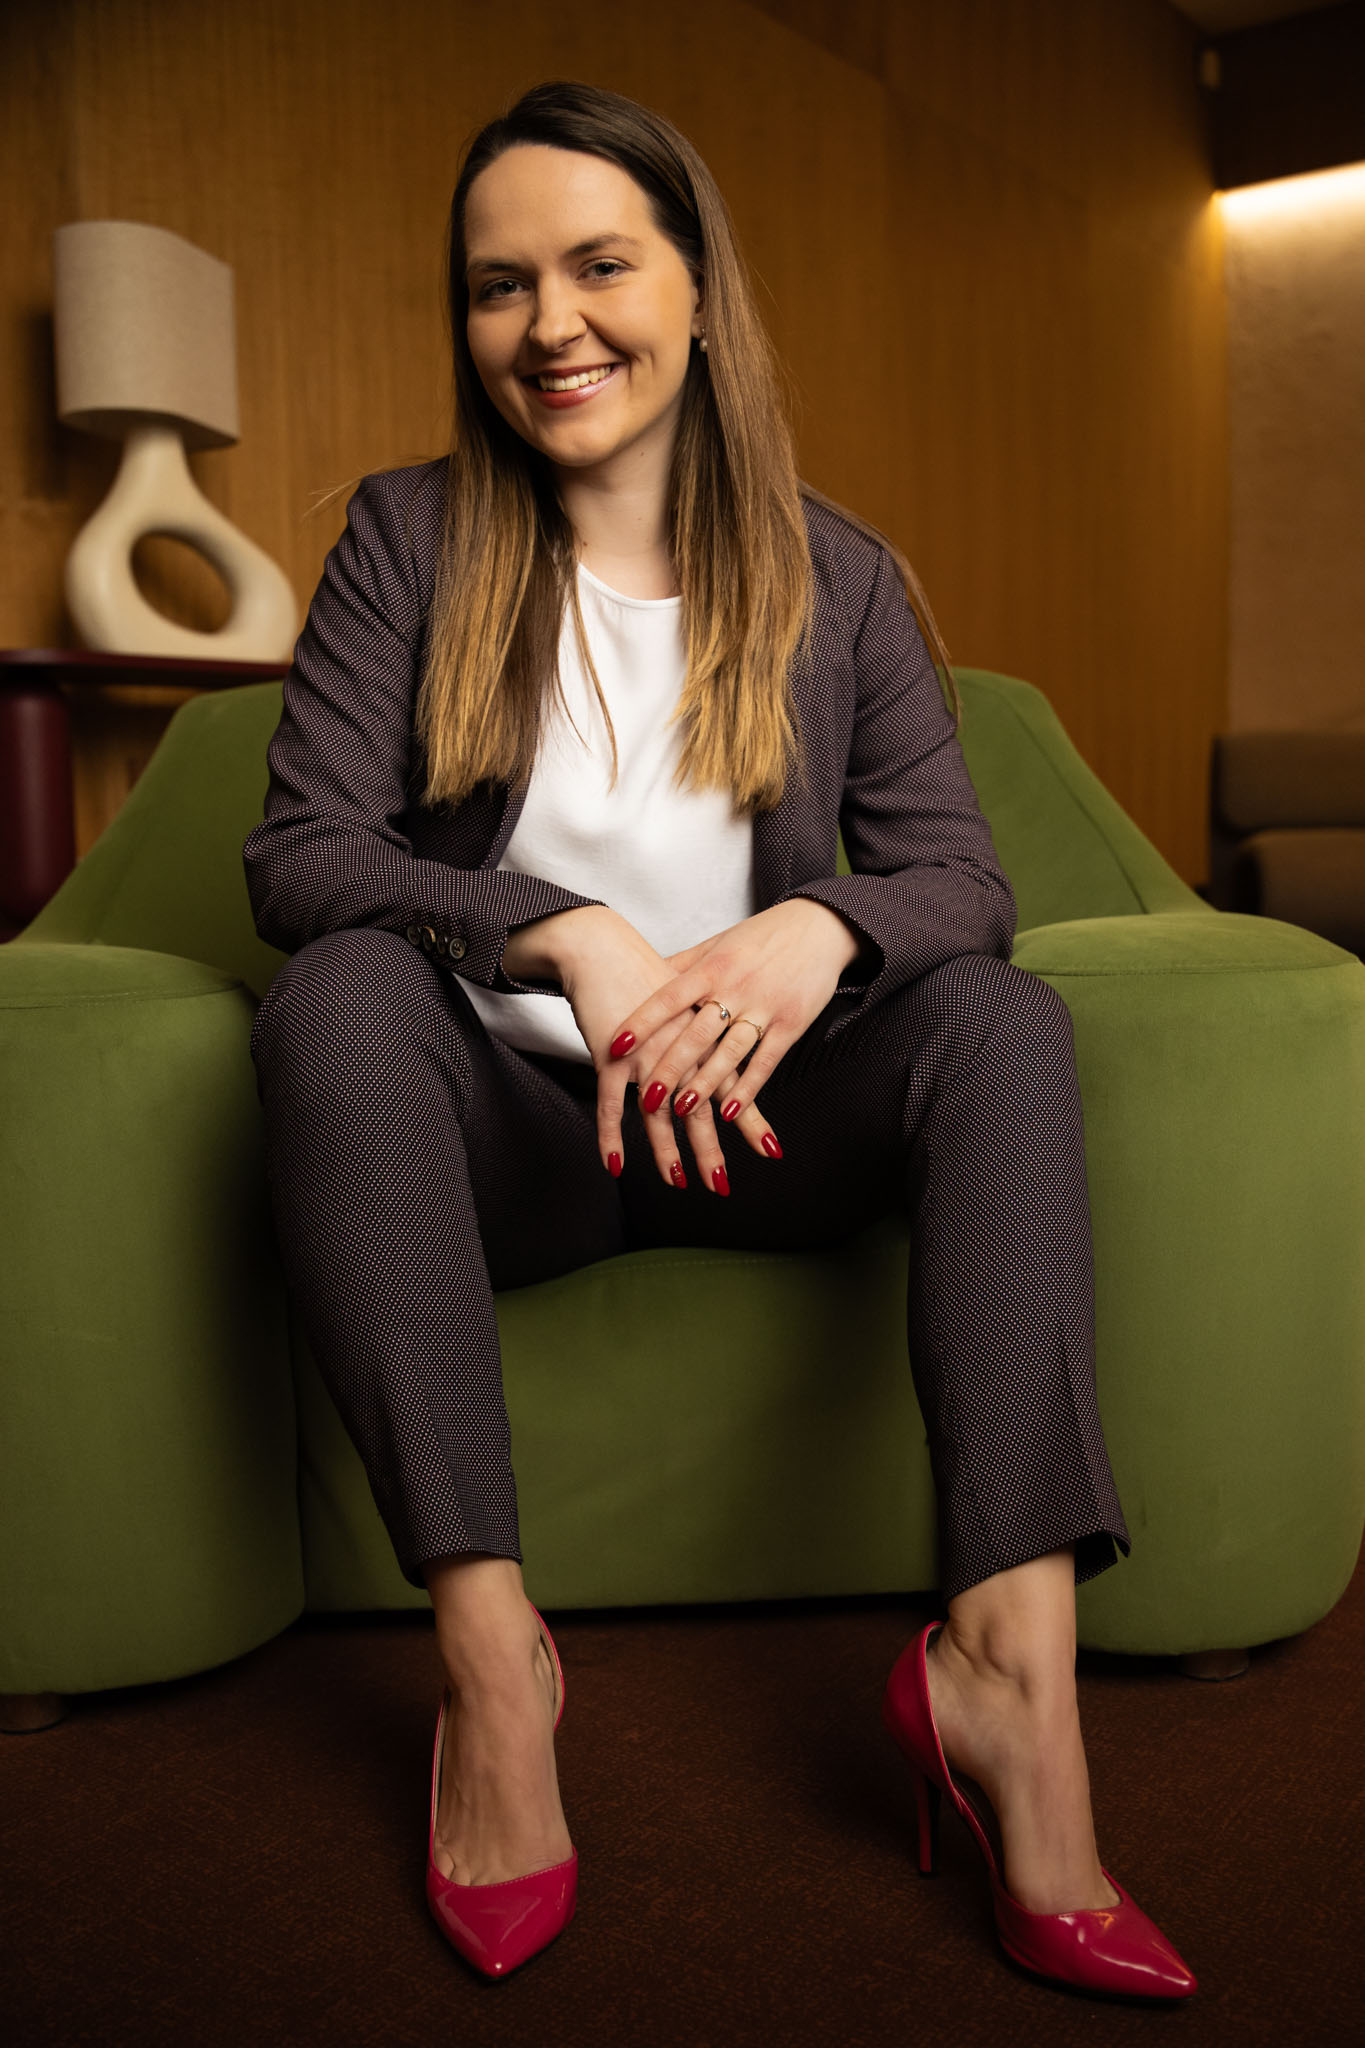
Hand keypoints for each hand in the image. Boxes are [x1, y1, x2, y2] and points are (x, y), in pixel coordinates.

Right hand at [510, 906, 779, 1191]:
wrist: (605, 948)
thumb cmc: (644, 972)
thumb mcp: (688, 998)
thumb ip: (706, 1023)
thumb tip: (721, 1045)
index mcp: (705, 1036)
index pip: (734, 1084)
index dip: (751, 1118)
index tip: (770, 1150)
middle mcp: (683, 1048)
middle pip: (701, 1107)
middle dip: (711, 1149)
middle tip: (721, 1184)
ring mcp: (649, 1053)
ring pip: (661, 1113)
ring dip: (668, 1151)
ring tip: (677, 1183)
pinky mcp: (615, 1054)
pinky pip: (611, 1105)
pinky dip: (612, 1137)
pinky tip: (615, 1166)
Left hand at [605, 897, 863, 1148]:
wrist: (819, 926)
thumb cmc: (761, 936)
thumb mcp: (718, 944)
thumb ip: (682, 966)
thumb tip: (641, 980)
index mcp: (713, 967)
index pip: (669, 997)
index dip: (642, 1022)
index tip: (616, 1045)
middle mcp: (735, 987)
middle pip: (696, 1033)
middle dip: (670, 1067)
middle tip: (646, 1097)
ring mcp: (765, 1006)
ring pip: (729, 1051)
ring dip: (705, 1083)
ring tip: (681, 1109)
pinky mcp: (791, 1022)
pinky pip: (766, 1060)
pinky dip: (748, 1087)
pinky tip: (730, 1110)